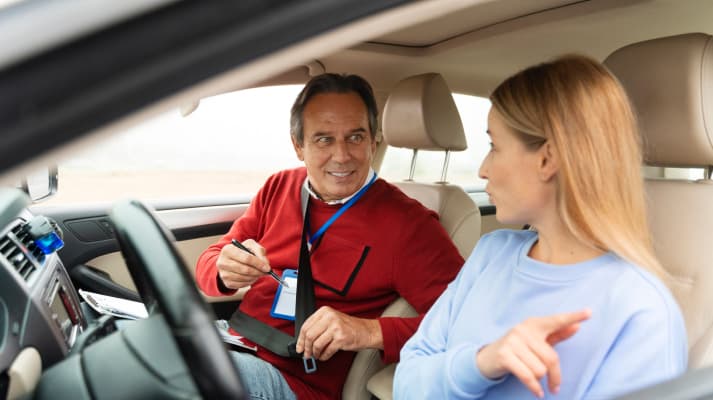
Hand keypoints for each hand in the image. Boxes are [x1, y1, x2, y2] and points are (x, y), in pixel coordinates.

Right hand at [215, 239, 270, 289]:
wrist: (229, 260)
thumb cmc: (242, 252)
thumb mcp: (250, 245)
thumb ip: (259, 251)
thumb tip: (265, 264)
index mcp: (228, 250)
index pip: (247, 258)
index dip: (259, 264)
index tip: (267, 267)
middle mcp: (223, 262)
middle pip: (245, 270)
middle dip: (258, 271)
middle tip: (265, 272)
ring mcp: (223, 274)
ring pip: (244, 278)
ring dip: (255, 277)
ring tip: (258, 273)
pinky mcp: (227, 283)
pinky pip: (242, 285)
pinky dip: (250, 281)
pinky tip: (252, 276)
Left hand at [296, 306, 382, 360]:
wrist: (366, 331)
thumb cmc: (349, 327)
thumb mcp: (332, 320)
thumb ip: (318, 326)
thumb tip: (303, 340)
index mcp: (325, 311)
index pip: (306, 326)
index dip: (300, 339)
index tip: (299, 347)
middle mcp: (330, 317)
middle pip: (309, 335)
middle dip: (306, 348)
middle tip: (306, 354)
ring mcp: (336, 327)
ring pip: (316, 344)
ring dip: (315, 353)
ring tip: (317, 355)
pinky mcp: (341, 338)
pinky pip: (326, 351)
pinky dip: (323, 356)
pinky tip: (324, 356)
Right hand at [476, 309, 590, 397]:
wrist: (488, 357)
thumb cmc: (518, 348)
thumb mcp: (537, 340)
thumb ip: (557, 334)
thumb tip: (576, 327)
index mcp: (534, 324)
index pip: (556, 321)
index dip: (573, 317)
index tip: (589, 313)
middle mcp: (523, 329)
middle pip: (551, 358)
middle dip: (554, 376)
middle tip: (555, 386)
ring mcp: (512, 341)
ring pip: (540, 369)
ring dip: (539, 379)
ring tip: (532, 378)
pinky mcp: (505, 355)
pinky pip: (528, 376)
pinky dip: (534, 388)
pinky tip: (538, 392)